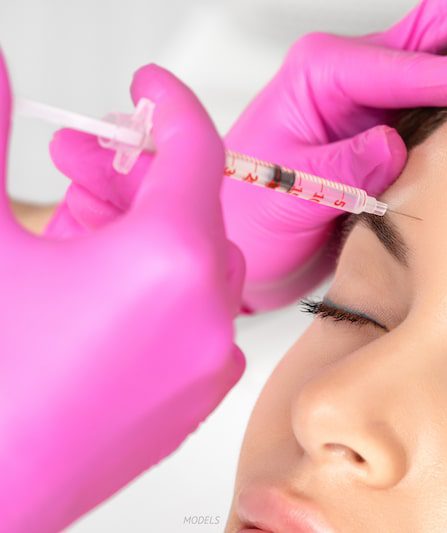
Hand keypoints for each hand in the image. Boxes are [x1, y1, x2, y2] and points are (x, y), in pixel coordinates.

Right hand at [0, 54, 245, 530]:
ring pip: (194, 263)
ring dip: (143, 232)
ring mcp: (208, 360)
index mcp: (170, 261)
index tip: (149, 90)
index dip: (170, 106)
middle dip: (134, 177)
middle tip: (78, 163)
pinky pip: (194, 317)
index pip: (194, 151)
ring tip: (75, 227)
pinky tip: (97, 287)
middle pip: (191, 209)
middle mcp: (207, 312)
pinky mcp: (196, 399)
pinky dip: (158, 287)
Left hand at [46, 0, 446, 311]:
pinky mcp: (389, 120)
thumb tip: (392, 145)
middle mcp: (351, 74)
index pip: (409, 67)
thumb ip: (340, 168)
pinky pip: (446, 84)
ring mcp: (374, 94)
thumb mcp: (284, 195)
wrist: (239, 244)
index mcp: (322, 76)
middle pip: (439, 26)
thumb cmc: (248, 214)